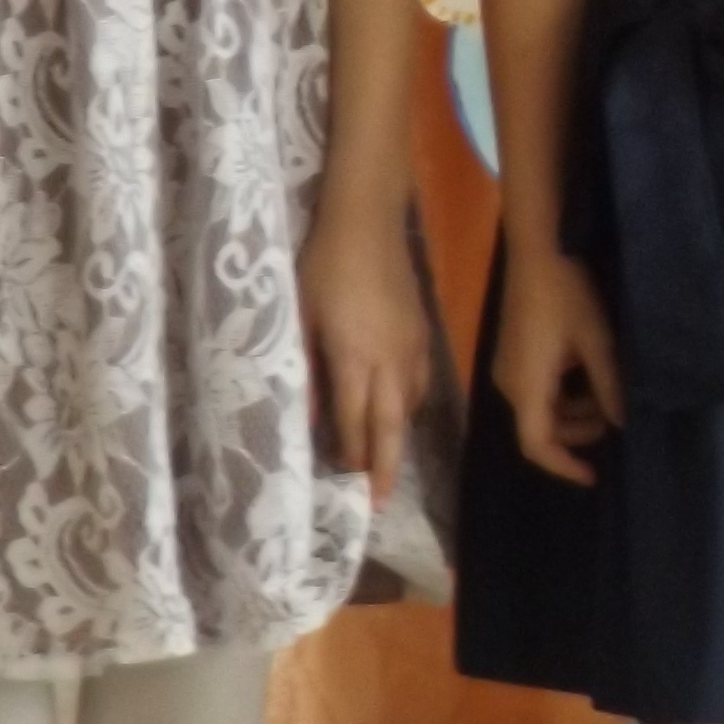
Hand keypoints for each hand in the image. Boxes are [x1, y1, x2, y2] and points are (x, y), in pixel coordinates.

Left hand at [300, 201, 423, 486]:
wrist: (367, 220)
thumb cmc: (324, 265)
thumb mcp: (301, 316)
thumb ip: (307, 368)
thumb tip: (308, 416)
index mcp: (356, 357)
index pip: (355, 420)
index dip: (351, 456)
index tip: (347, 488)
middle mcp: (390, 360)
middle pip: (391, 424)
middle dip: (384, 465)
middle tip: (379, 502)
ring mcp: (412, 346)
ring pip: (409, 405)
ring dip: (396, 437)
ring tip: (385, 464)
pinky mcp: (421, 332)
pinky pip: (420, 382)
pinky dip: (409, 407)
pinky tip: (400, 411)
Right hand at [492, 246, 623, 486]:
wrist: (536, 251)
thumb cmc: (566, 294)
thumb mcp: (596, 341)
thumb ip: (609, 385)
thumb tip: (622, 422)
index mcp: (526, 385)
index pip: (536, 443)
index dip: (563, 465)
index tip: (591, 476)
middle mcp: (509, 384)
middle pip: (540, 428)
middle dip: (577, 432)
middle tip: (614, 418)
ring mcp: (508, 369)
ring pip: (540, 409)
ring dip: (573, 412)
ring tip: (607, 395)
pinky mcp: (513, 355)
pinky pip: (537, 390)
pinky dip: (563, 394)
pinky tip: (589, 376)